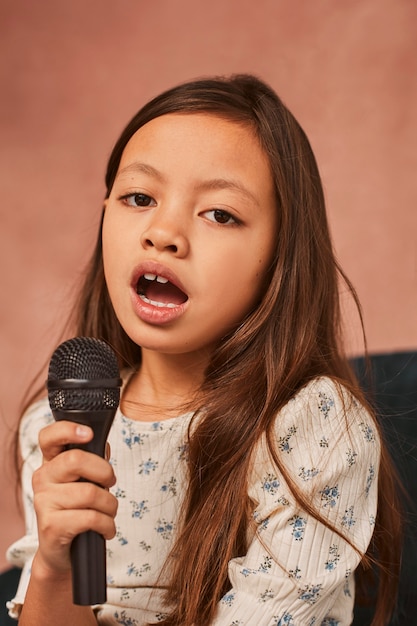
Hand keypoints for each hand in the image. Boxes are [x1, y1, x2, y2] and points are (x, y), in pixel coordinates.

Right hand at [32, 420, 117, 577]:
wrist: (62, 551)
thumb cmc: (77, 510)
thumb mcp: (84, 481)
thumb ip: (92, 461)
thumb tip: (104, 446)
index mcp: (51, 462)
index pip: (49, 437)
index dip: (68, 430)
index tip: (88, 434)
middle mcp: (42, 478)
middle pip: (76, 460)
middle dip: (105, 472)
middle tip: (110, 483)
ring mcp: (44, 502)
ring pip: (90, 493)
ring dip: (110, 505)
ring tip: (109, 513)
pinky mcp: (51, 526)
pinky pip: (90, 518)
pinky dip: (107, 524)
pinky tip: (106, 529)